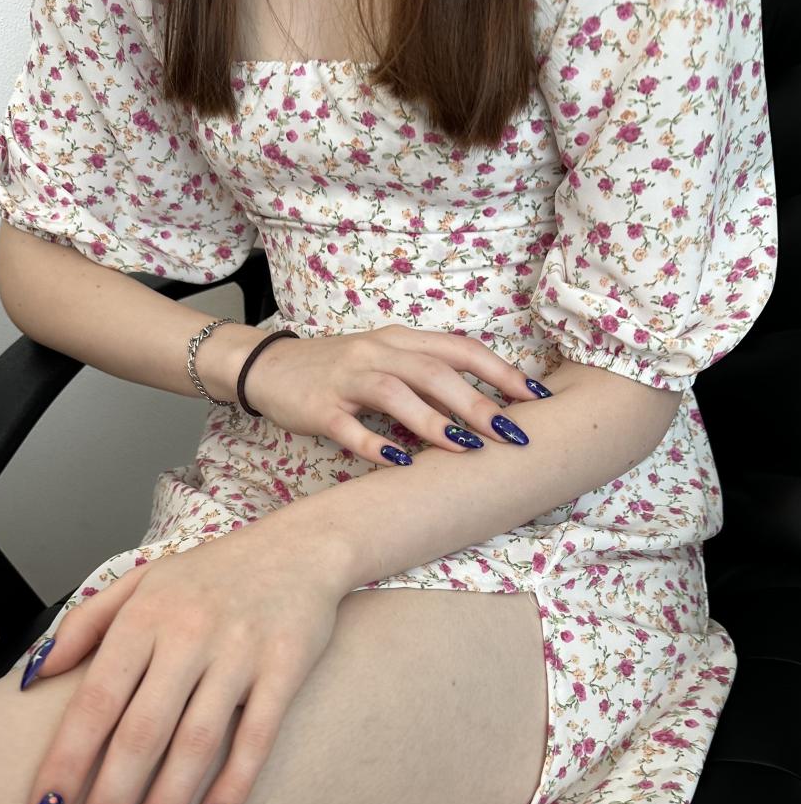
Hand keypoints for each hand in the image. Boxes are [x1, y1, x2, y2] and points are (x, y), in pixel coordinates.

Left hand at [22, 517, 344, 803]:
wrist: (302, 546)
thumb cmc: (214, 572)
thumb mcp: (142, 580)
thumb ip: (85, 624)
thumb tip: (33, 678)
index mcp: (144, 618)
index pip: (93, 703)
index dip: (64, 767)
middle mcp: (187, 635)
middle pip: (139, 736)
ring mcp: (240, 653)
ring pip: (195, 745)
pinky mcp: (286, 668)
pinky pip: (257, 737)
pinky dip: (233, 786)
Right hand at [237, 324, 547, 462]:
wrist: (268, 367)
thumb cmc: (338, 371)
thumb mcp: (387, 363)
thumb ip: (428, 379)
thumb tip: (484, 409)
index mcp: (401, 340)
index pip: (460, 349)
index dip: (500, 371)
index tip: (535, 397)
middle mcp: (377, 353)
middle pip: (434, 371)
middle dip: (477, 402)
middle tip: (512, 433)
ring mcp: (346, 378)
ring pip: (396, 393)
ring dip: (433, 421)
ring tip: (465, 448)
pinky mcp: (318, 407)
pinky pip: (348, 427)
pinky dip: (375, 445)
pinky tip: (399, 463)